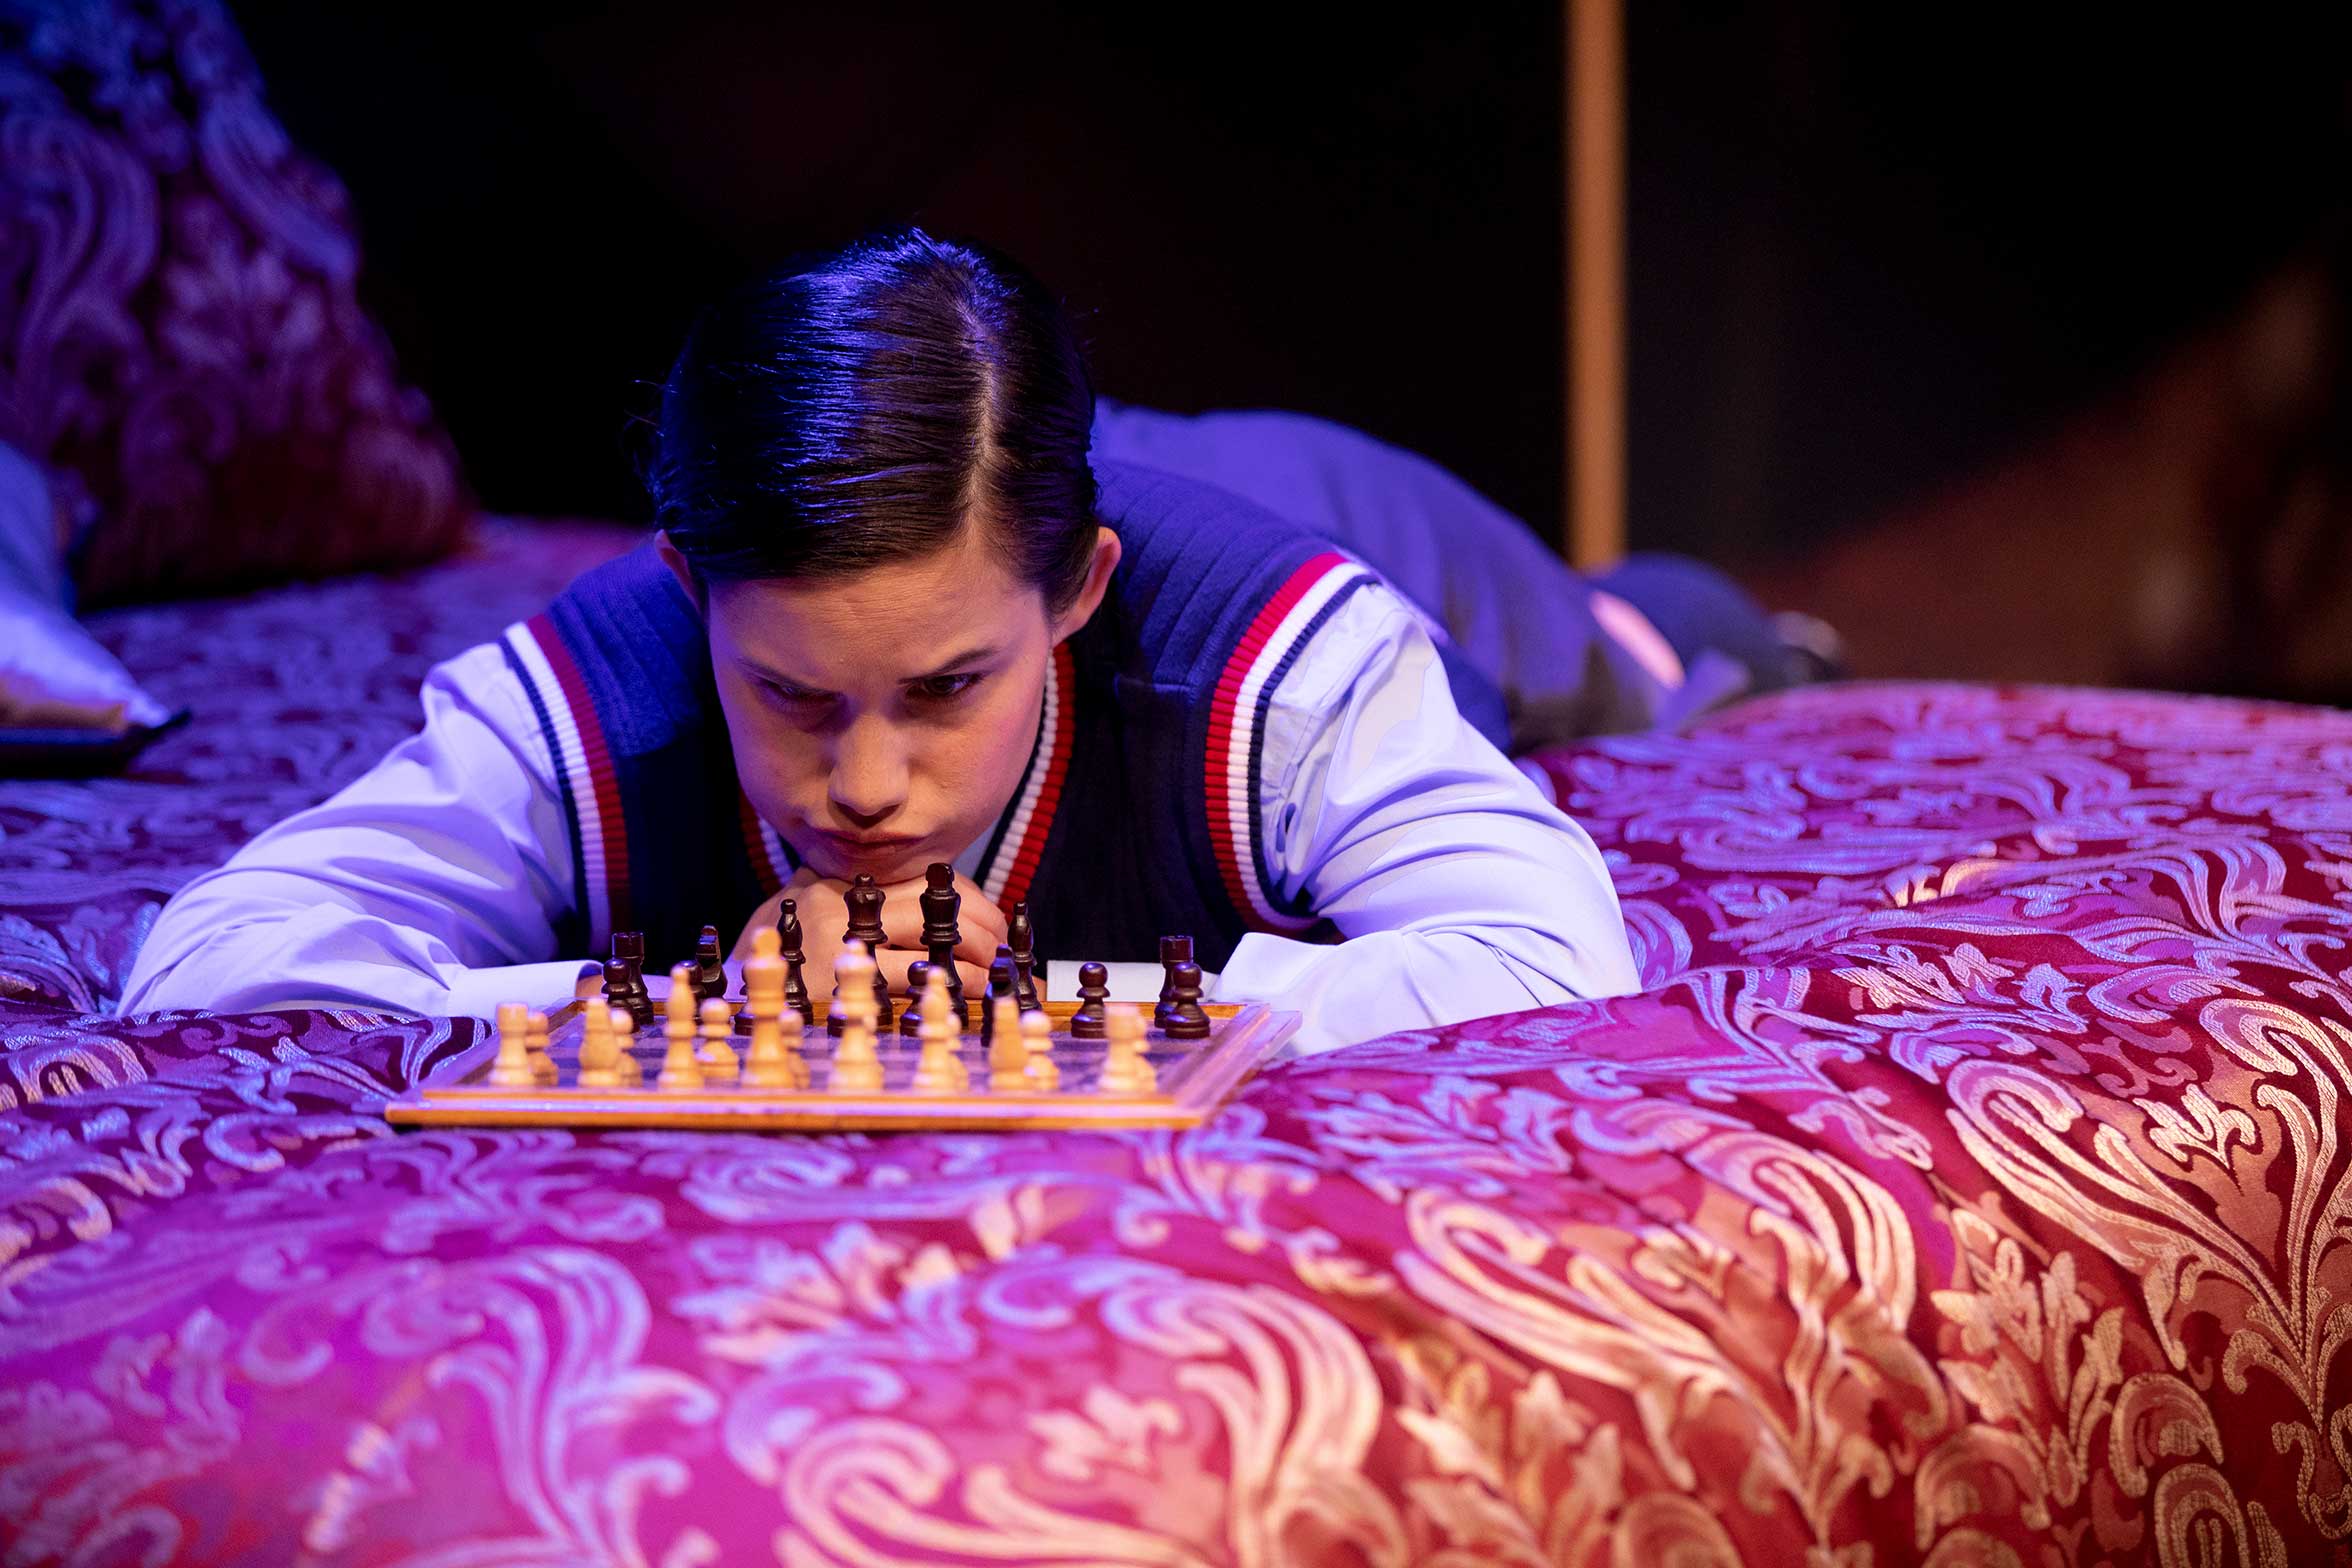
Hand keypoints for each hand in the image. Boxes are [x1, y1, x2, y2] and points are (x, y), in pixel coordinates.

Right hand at [732, 866, 1005, 999]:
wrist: (733, 988)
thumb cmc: (795, 953)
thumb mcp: (826, 908)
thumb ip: (879, 901)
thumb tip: (964, 913)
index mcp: (847, 878)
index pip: (931, 880)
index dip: (976, 903)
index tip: (998, 927)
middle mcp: (843, 901)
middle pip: (939, 905)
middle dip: (985, 931)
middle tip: (1006, 957)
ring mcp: (840, 942)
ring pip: (934, 938)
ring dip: (977, 961)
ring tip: (996, 977)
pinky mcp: (839, 983)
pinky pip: (911, 981)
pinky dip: (949, 988)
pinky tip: (965, 996)